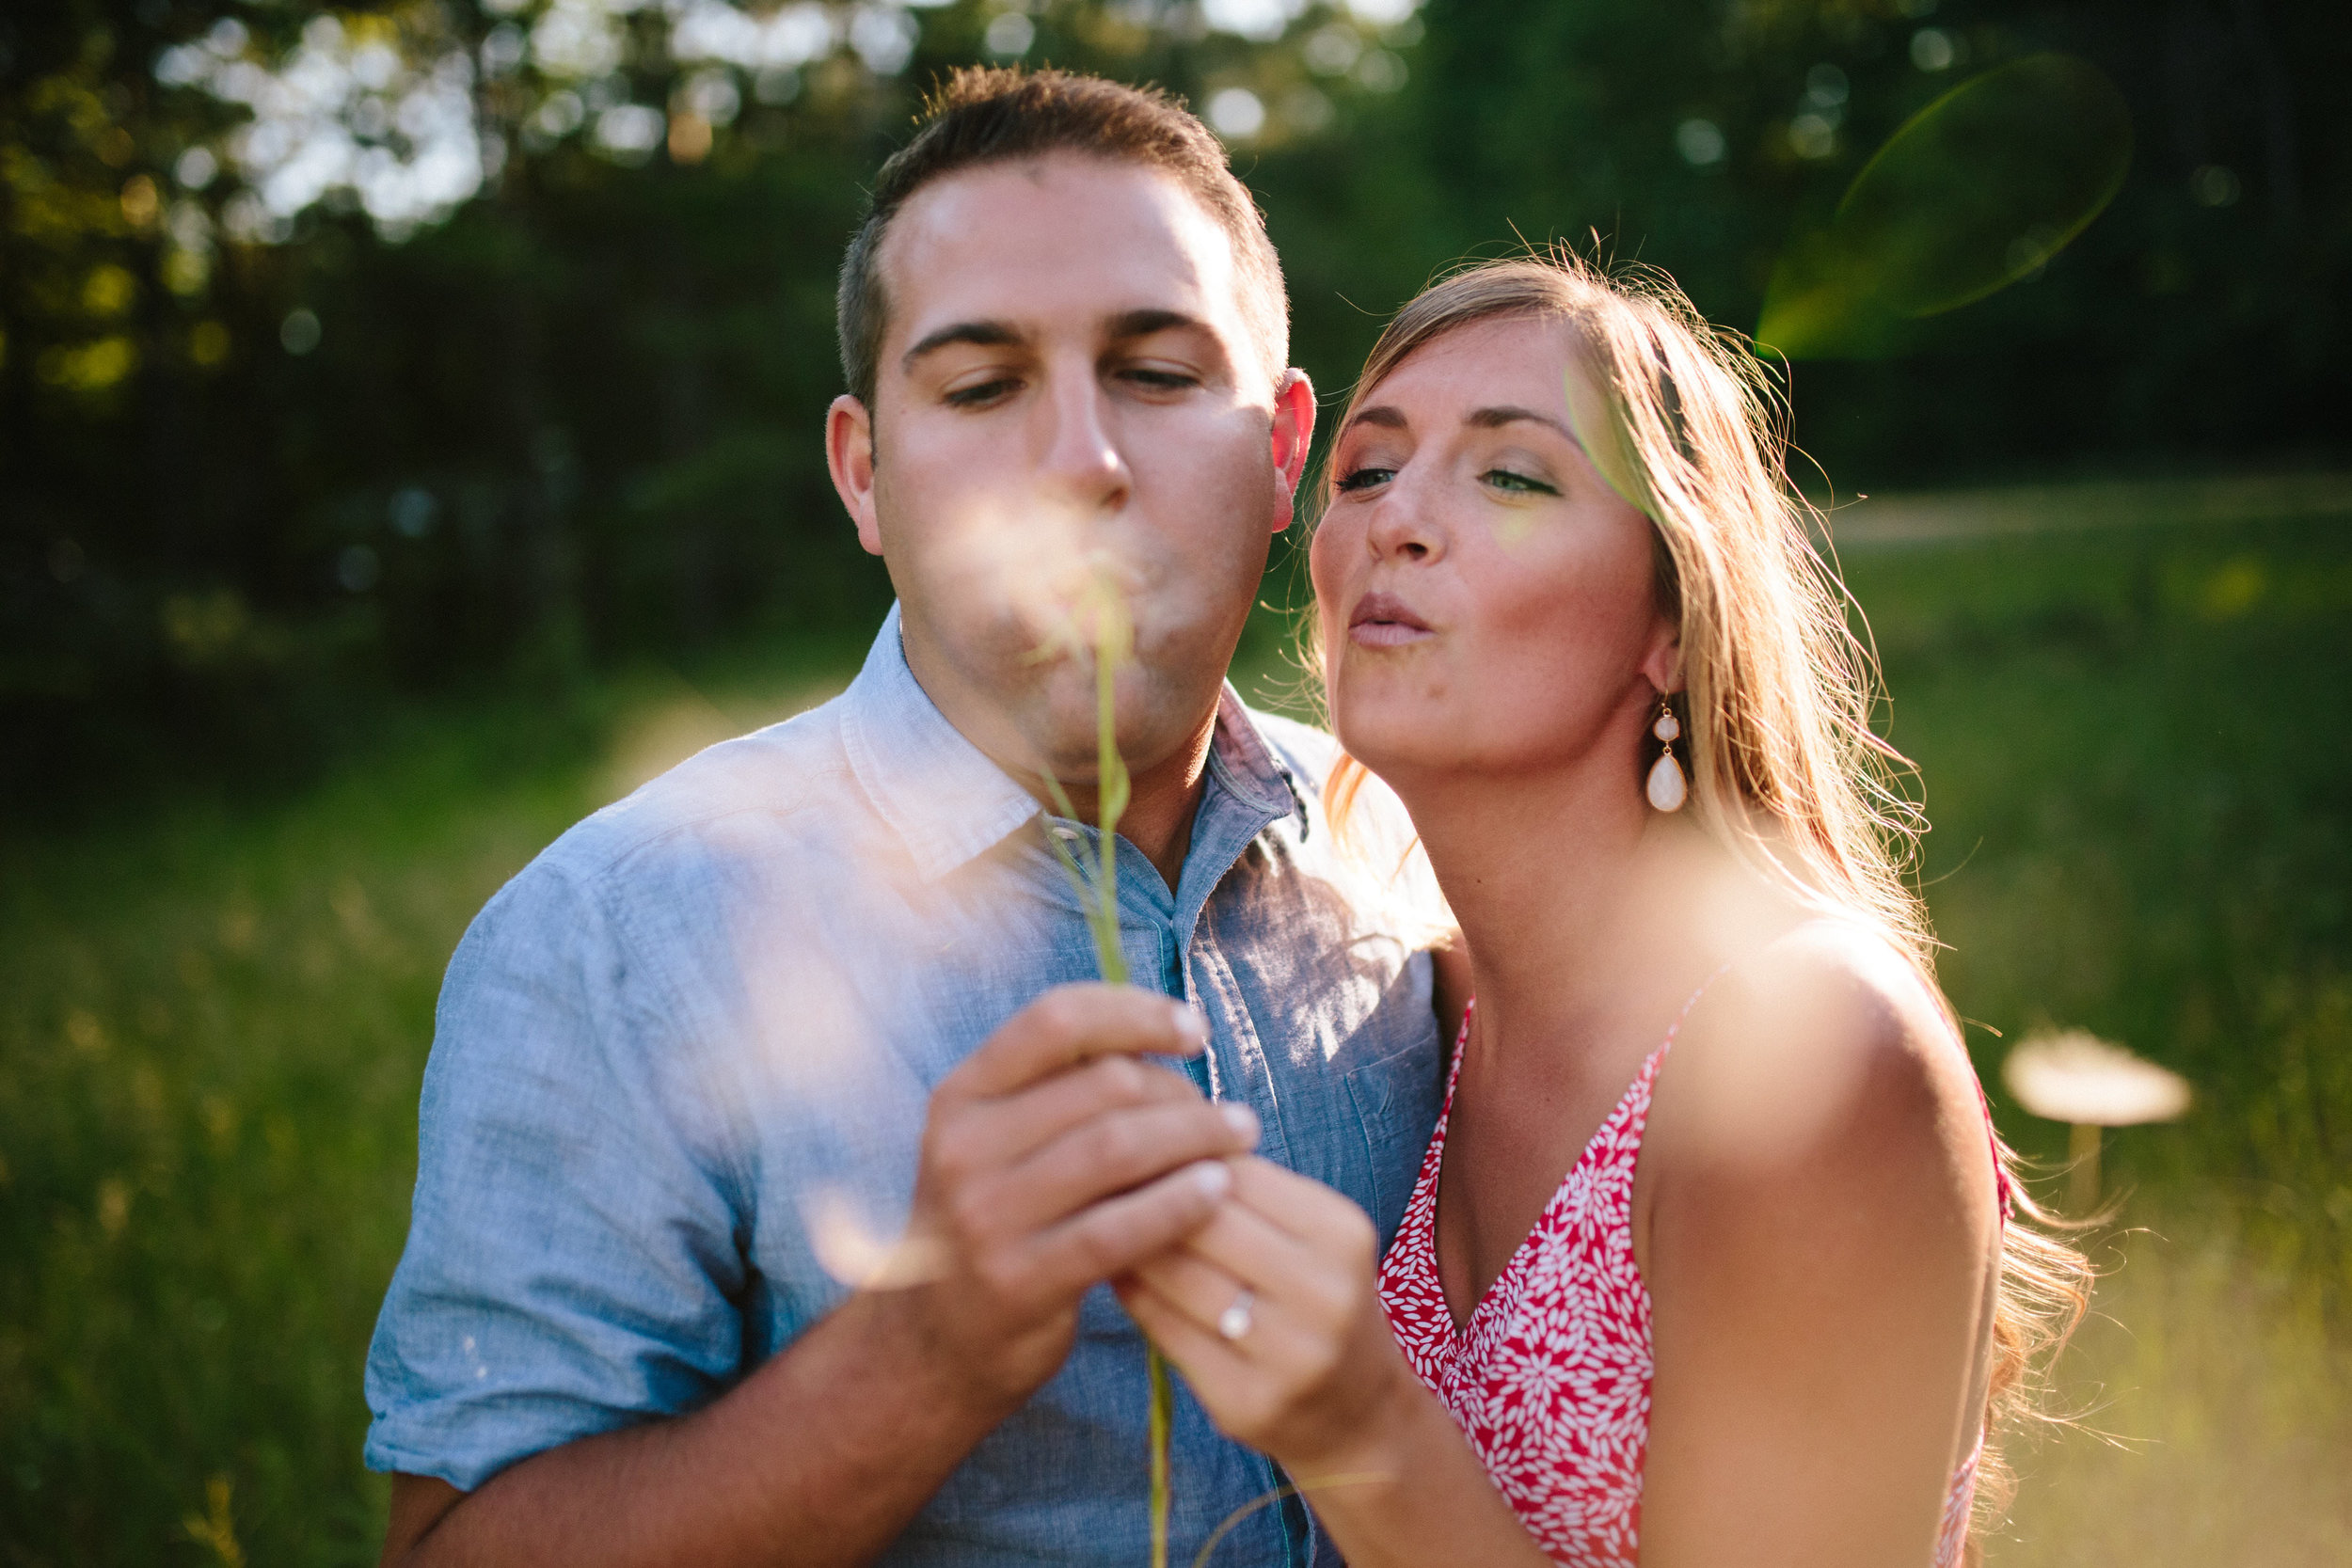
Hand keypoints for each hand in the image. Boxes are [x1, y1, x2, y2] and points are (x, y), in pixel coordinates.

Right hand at [878, 983, 1261, 1419]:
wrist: (936, 1340)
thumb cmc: (997, 1221)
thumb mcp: (997, 1143)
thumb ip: (1059, 1090)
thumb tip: (1162, 1032)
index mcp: (960, 1096)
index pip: (1056, 1021)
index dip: (1134, 1013)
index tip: (1195, 1031)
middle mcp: (963, 1147)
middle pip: (1103, 1085)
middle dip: (1180, 1092)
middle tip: (1229, 1115)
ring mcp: (985, 1215)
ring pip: (1117, 1148)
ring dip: (1195, 1138)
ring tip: (1240, 1141)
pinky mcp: (1018, 1280)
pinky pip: (1118, 1229)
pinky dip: (1178, 1203)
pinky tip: (1218, 1192)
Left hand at [1115, 1157, 1415, 1474]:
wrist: (1357, 1411)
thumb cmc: (1313, 1298)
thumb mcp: (1307, 1235)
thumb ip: (1243, 1191)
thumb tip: (1148, 1135)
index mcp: (1342, 1233)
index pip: (1237, 1172)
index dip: (1175, 1154)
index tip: (1128, 1141)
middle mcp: (1324, 1292)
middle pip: (1204, 1221)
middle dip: (1145, 1195)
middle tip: (1094, 1179)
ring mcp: (1288, 1354)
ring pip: (1178, 1275)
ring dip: (1127, 1243)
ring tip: (1094, 1222)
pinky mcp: (1246, 1403)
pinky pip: (1165, 1331)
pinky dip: (1133, 1295)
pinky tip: (1115, 1275)